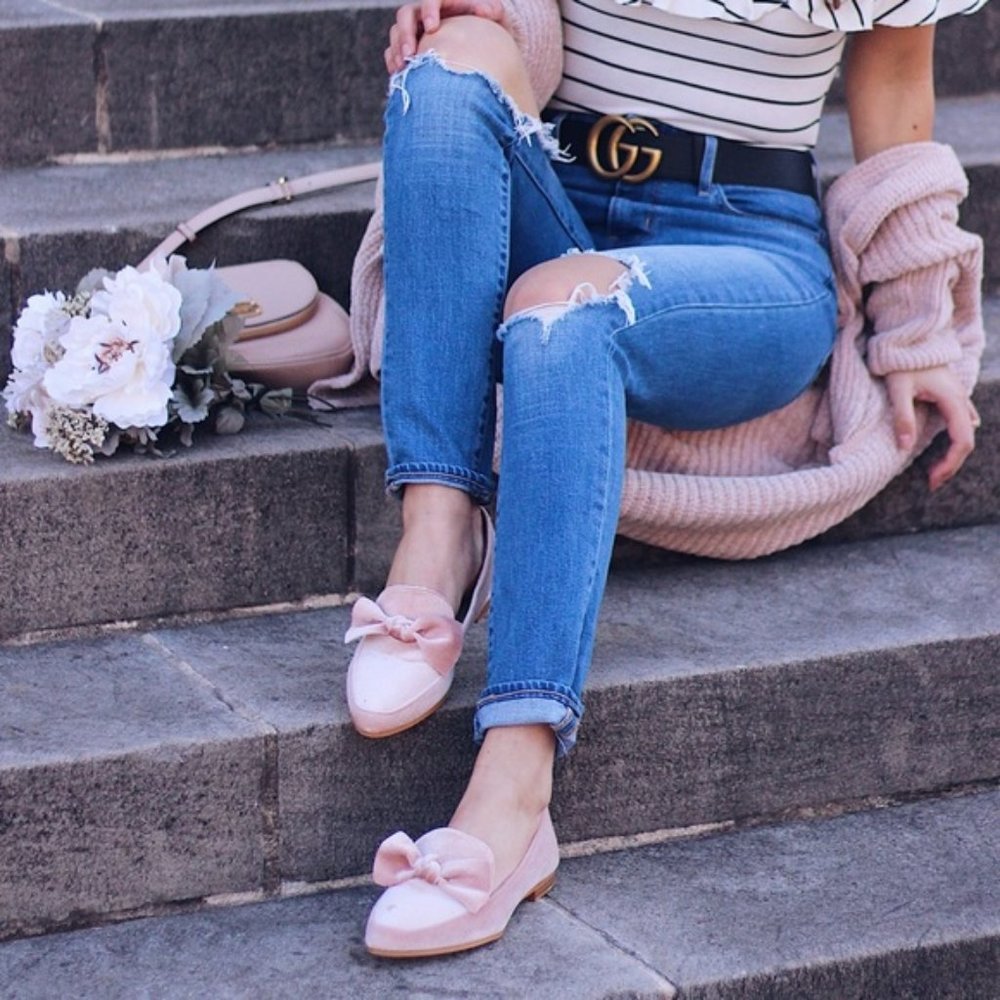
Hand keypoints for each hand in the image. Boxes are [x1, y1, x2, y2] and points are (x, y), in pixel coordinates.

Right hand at [386, 0, 507, 73]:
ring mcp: (415, 33)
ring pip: (396, 34)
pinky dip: (394, 63)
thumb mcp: (495, 17)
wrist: (482, 48)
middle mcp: (424, 15)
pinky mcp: (409, 50)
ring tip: (403, 68)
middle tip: (409, 54)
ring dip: (396, 51)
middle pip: (405, 16)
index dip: (428, 11)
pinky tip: (400, 75)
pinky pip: (393, 53)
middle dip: (404, 34)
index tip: (432, 28)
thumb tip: (486, 11)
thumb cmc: (489, 28)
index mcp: (443, 3)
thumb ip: (492, 10)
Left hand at [884, 365, 979, 491]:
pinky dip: (953, 438)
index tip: (931, 479)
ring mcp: (958, 396)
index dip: (950, 464)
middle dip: (951, 464)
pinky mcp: (951, 394)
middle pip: (966, 440)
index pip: (961, 441)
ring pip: (964, 431)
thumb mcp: (898, 388)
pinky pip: (960, 421)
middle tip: (931, 482)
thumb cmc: (902, 360)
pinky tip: (945, 449)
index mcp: (952, 400)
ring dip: (952, 453)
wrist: (910, 336)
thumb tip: (904, 446)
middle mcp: (960, 400)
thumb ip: (902, 417)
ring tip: (935, 470)